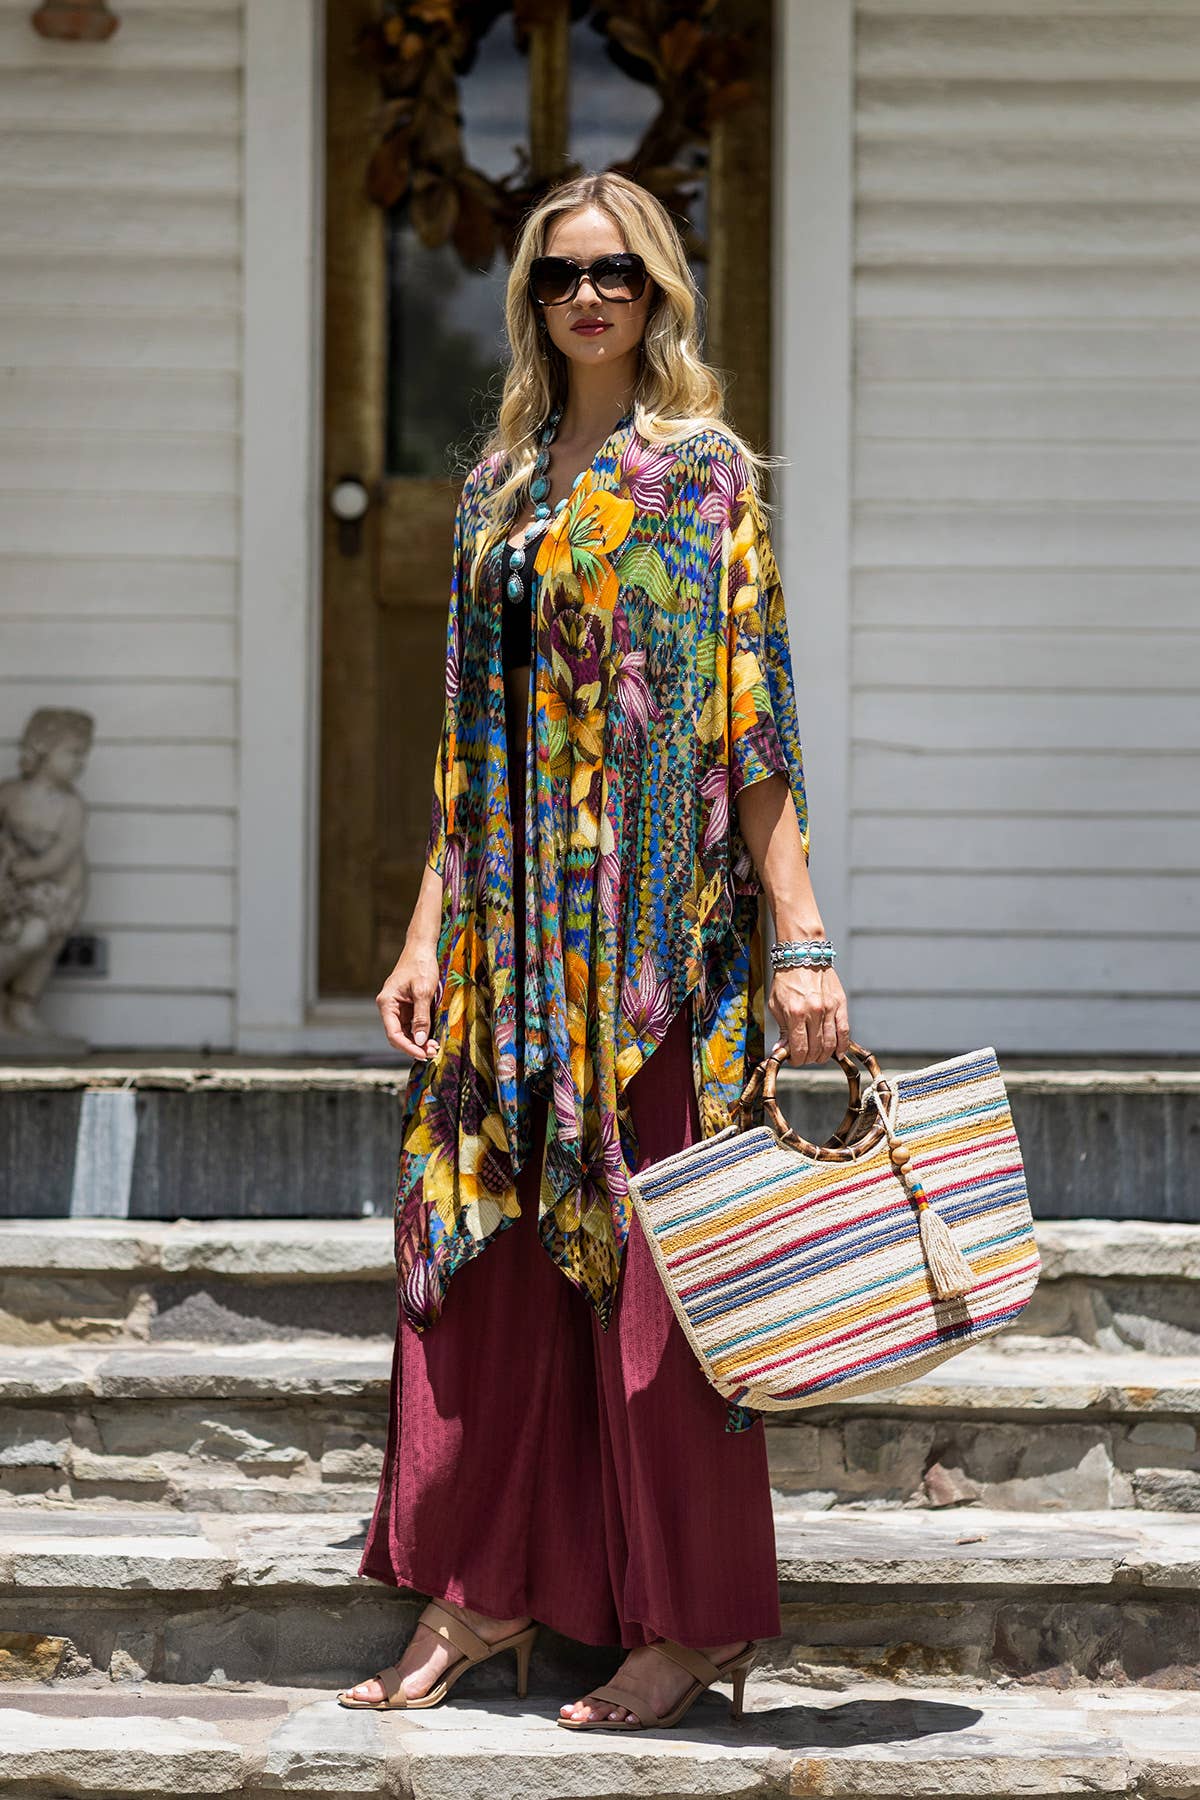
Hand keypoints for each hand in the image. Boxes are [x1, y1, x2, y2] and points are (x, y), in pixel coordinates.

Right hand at [376, 940, 441, 1059]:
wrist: (421, 948)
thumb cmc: (421, 965)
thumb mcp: (423, 992)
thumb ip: (421, 1017)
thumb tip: (419, 1041)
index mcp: (387, 1003)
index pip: (393, 1033)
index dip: (407, 1047)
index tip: (422, 1054)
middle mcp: (389, 1007)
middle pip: (398, 1036)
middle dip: (414, 1046)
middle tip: (432, 1053)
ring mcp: (398, 1008)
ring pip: (405, 1032)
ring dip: (418, 1042)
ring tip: (434, 1048)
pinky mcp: (407, 1006)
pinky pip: (412, 1025)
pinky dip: (421, 1033)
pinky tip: (432, 1038)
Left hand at [768, 965, 850, 1064]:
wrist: (802, 956)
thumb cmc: (786, 980)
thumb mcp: (776, 1005)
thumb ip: (781, 1029)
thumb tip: (780, 1051)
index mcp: (795, 1013)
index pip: (799, 1048)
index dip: (796, 1060)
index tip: (794, 1061)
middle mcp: (814, 1012)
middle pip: (816, 1048)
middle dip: (809, 1058)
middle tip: (805, 1058)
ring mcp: (829, 1008)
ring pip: (831, 1043)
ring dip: (824, 1055)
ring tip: (818, 1056)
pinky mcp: (840, 1004)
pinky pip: (844, 1030)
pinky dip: (842, 1045)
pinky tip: (838, 1052)